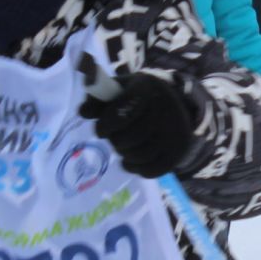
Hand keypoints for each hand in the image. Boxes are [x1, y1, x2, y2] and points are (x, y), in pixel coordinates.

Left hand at [78, 72, 197, 176]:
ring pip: (138, 156)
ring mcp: (174, 133)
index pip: (121, 114)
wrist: (174, 104)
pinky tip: (132, 159)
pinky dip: (135, 168)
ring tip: (124, 147)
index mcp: (146, 89)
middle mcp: (165, 110)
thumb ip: (98, 99)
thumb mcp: (120, 89)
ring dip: (124, 154)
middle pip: (127, 139)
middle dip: (115, 140)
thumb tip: (83, 112)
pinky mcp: (177, 153)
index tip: (101, 130)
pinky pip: (149, 171)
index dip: (105, 125)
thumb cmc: (138, 96)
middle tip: (116, 137)